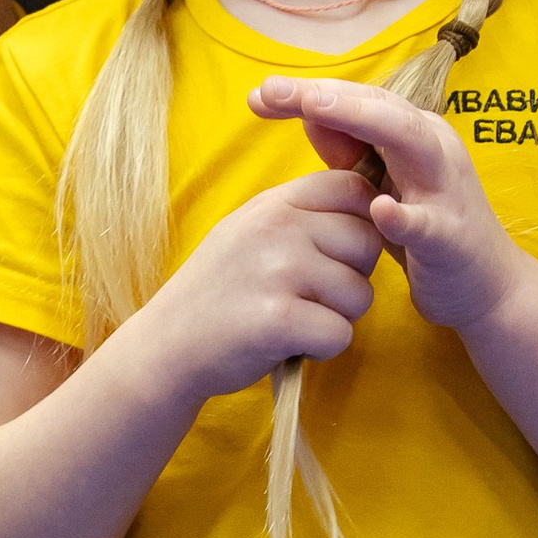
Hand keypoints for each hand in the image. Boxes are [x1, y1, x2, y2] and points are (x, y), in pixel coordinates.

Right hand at [138, 166, 380, 397]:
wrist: (165, 345)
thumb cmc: (218, 293)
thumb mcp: (248, 232)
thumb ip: (300, 214)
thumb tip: (372, 205)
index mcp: (272, 203)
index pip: (353, 188)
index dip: (363, 222)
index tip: (336, 253)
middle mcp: (277, 228)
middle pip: (367, 242)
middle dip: (352, 277)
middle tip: (309, 296)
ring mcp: (278, 271)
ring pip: (360, 293)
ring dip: (336, 317)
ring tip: (293, 319)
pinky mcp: (280, 320)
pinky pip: (340, 333)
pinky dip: (321, 349)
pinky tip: (288, 343)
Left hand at [249, 75, 522, 333]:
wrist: (485, 290)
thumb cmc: (425, 231)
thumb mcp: (380, 184)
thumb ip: (348, 148)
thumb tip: (306, 109)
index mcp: (414, 133)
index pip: (358, 100)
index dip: (309, 93)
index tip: (258, 94)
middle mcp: (435, 149)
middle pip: (380, 108)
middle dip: (326, 95)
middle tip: (274, 89)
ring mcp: (447, 190)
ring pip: (411, 143)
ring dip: (364, 121)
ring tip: (314, 110)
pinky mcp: (453, 237)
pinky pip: (429, 223)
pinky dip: (404, 216)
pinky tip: (379, 209)